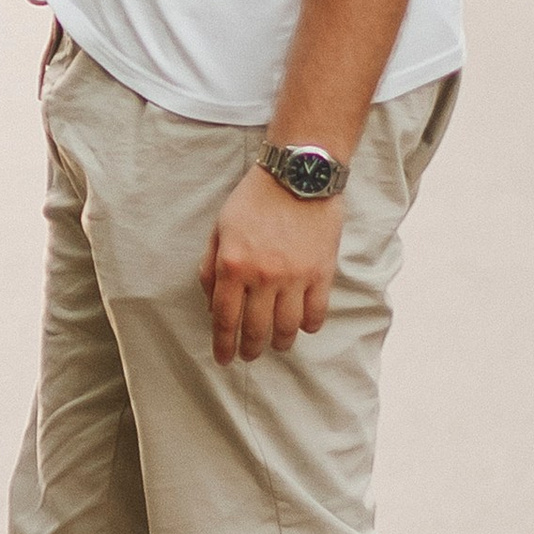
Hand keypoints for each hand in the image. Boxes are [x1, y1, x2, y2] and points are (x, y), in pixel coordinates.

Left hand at [201, 167, 342, 365]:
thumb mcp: (220, 228)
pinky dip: (309, 326)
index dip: (223, 344)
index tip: (224, 359)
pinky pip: (316, 313)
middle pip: (255, 329)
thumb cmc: (254, 199)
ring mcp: (294, 277)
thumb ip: (211, 267)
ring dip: (280, 342)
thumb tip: (211, 304)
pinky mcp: (322, 273)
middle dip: (250, 349)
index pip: (225, 318)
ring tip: (277, 344)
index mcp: (232, 265)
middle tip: (249, 356)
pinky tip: (303, 327)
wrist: (297, 175)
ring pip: (287, 327)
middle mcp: (262, 276)